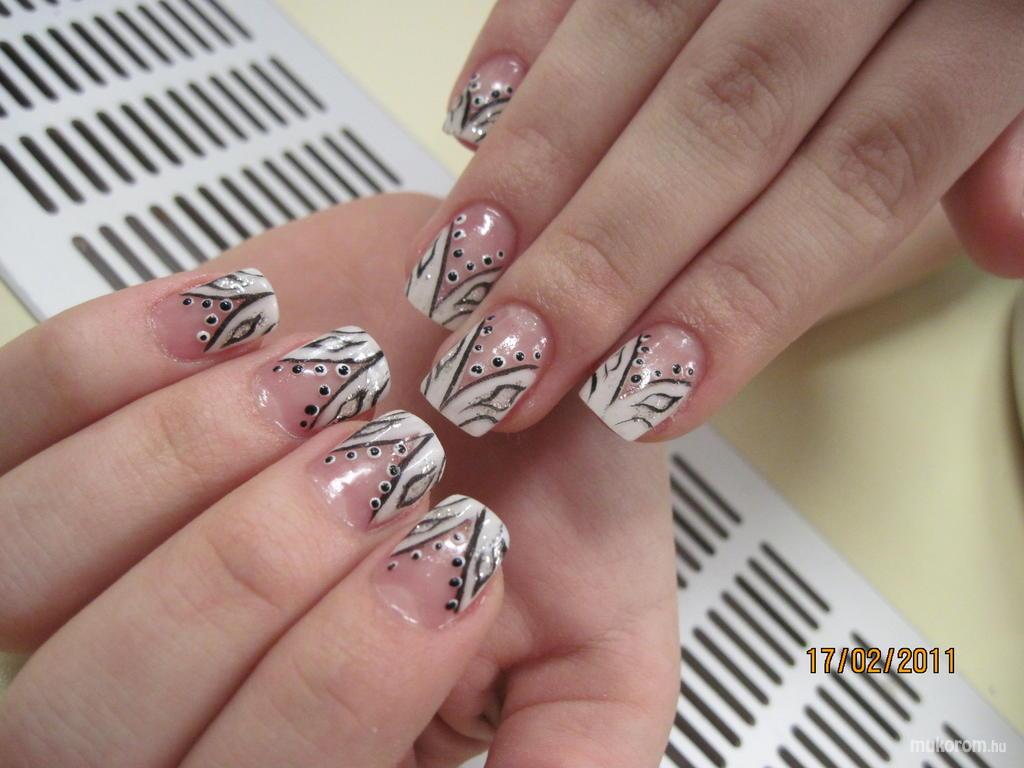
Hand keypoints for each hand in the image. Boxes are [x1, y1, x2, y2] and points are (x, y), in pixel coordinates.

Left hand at [0, 194, 678, 766]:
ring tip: (330, 379)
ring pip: (26, 569)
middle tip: (392, 460)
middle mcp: (156, 698)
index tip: (457, 550)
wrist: (501, 345)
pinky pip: (5, 419)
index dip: (337, 688)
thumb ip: (570, 764)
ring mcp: (78, 573)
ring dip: (188, 457)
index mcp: (291, 764)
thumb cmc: (542, 487)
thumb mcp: (598, 650)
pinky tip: (239, 327)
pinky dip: (112, 362)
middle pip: (92, 721)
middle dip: (252, 572)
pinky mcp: (46, 444)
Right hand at [403, 0, 1023, 441]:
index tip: (648, 394)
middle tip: (513, 361)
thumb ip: (1010, 147)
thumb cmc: (979, 1)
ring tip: (461, 272)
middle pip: (721, 126)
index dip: (740, 297)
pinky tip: (473, 118)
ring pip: (633, 42)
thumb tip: (1006, 236)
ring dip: (535, 166)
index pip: (851, 180)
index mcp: (980, 23)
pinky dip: (524, 34)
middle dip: (602, 257)